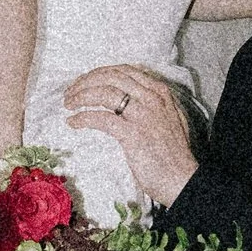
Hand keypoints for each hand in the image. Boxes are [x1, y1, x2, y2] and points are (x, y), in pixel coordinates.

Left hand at [63, 64, 196, 203]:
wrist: (182, 179)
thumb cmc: (174, 154)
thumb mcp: (169, 118)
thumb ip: (152, 103)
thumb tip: (127, 97)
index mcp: (160, 92)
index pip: (123, 71)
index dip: (98, 73)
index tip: (84, 81)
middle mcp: (152, 98)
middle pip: (111, 77)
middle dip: (86, 81)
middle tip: (71, 92)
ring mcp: (143, 115)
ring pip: (104, 93)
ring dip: (81, 96)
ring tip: (69, 104)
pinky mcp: (133, 134)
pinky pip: (101, 118)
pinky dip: (83, 117)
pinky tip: (74, 122)